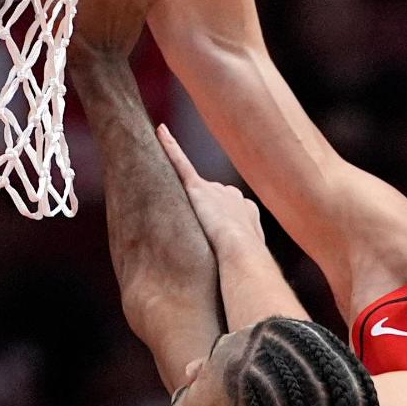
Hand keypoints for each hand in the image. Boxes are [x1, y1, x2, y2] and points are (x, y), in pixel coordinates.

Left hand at [157, 124, 267, 253]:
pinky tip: (160, 131)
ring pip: (193, 188)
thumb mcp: (247, 258)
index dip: (219, 227)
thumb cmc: (245, 264)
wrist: (243, 254)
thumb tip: (235, 274)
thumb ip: (238, 256)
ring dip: (188, 200)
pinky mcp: (196, 187)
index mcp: (246, 209)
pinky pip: (179, 162)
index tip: (216, 243)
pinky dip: (170, 146)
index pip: (228, 211)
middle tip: (203, 237)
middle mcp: (232, 194)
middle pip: (211, 200)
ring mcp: (214, 189)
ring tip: (186, 216)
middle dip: (205, 215)